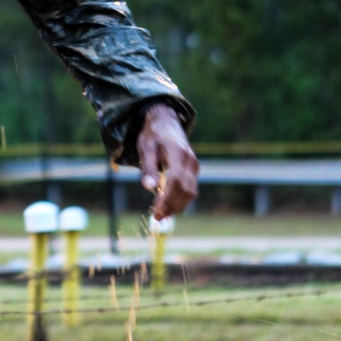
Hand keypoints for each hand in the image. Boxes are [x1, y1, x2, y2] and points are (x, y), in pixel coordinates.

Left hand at [136, 103, 198, 220]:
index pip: (176, 182)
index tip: (156, 212)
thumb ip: (148, 168)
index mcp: (178, 154)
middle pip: (185, 190)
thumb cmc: (153, 135)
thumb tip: (148, 188)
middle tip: (157, 218)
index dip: (167, 199)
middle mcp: (190, 161)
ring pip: (190, 192)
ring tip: (161, 215)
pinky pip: (190, 189)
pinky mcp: (193, 169)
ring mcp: (194, 165)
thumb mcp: (145, 148)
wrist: (166, 121)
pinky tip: (168, 206)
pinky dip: (181, 200)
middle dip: (172, 206)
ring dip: (177, 206)